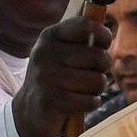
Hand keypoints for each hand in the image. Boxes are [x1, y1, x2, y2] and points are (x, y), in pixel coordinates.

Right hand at [12, 16, 113, 136]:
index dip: (103, 35)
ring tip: (83, 90)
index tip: (104, 45)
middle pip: (98, 57)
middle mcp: (45, 53)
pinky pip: (90, 100)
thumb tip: (107, 31)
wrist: (29, 111)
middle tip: (90, 75)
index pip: (86, 25)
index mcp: (50, 36)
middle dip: (102, 70)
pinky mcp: (52, 100)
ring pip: (97, 81)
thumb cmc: (55, 78)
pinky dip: (90, 104)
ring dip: (96, 89)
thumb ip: (81, 39)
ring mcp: (47, 77)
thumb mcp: (61, 52)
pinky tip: (79, 103)